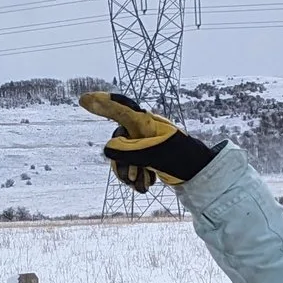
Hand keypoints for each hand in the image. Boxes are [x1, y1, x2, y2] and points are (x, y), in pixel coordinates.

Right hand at [79, 89, 217, 191]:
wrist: (198, 173)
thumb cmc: (180, 158)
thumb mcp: (154, 154)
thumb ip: (129, 150)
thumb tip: (107, 149)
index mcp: (145, 123)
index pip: (120, 110)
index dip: (102, 104)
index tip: (84, 99)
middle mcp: (142, 130)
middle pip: (117, 143)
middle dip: (122, 163)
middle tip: (134, 177)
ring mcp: (143, 143)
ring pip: (121, 158)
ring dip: (129, 173)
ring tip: (144, 182)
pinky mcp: (145, 156)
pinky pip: (128, 166)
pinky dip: (135, 178)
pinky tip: (147, 183)